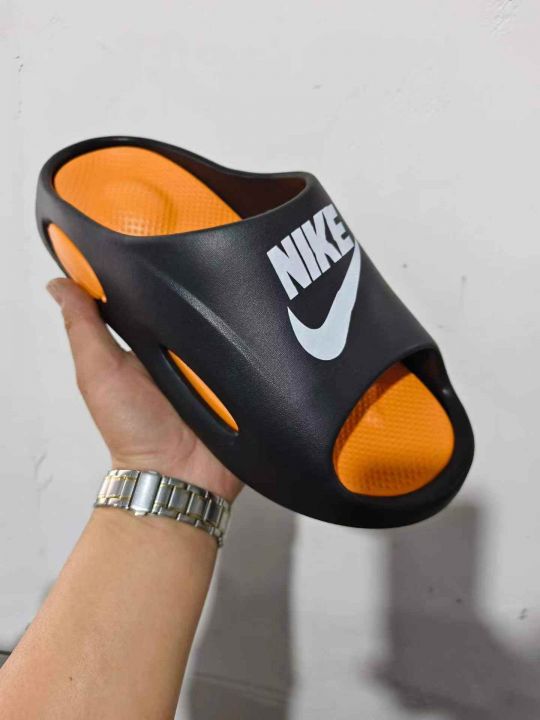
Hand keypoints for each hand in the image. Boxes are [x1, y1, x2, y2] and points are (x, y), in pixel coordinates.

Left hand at [47, 278, 241, 502]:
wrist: (180, 477)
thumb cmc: (135, 433)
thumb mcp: (99, 374)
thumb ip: (84, 329)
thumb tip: (62, 286)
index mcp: (144, 341)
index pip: (150, 294)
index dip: (151, 273)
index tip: (153, 256)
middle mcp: (179, 349)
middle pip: (193, 304)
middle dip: (197, 296)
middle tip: (191, 308)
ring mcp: (212, 363)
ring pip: (226, 322)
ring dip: (226, 322)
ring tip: (216, 335)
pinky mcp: (241, 376)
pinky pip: (252, 350)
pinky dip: (251, 347)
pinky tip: (246, 345)